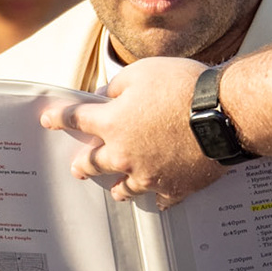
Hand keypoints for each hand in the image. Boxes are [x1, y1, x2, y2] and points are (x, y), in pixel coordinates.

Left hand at [41, 55, 222, 206]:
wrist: (224, 114)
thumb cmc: (184, 86)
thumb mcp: (143, 72)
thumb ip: (118, 86)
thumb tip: (106, 96)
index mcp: (113, 123)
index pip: (76, 119)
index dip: (59, 118)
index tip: (47, 120)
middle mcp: (125, 154)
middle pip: (93, 163)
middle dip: (82, 164)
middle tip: (77, 168)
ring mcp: (149, 175)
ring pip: (124, 187)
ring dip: (117, 185)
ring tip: (115, 188)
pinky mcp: (175, 188)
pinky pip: (160, 198)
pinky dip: (158, 196)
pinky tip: (158, 197)